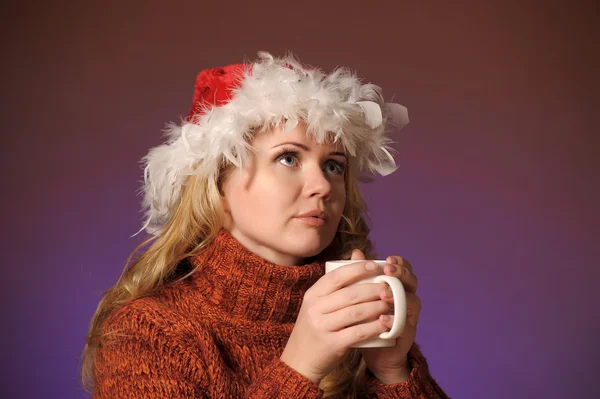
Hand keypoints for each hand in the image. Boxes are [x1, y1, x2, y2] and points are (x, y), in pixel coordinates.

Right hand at [280, 259, 392, 383]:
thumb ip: (335, 286)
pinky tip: (386, 323)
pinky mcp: (332, 344)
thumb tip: (358, 257)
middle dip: (373, 289)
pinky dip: (374, 327)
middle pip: (350, 294)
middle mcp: (315, 309)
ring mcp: (322, 327)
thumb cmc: (315, 328)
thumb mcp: (317, 305)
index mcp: (312, 295)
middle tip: (389, 287)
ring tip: (390, 303)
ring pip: (356, 312)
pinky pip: (358, 332)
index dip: (356, 269)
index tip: (374, 265)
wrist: (299, 361)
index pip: (336, 276)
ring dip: (376, 306)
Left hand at [353, 250, 420, 384]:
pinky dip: (395, 320)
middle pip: (412, 282)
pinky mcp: (406, 334)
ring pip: (413, 301)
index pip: (404, 270)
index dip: (400, 263)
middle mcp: (407, 300)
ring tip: (385, 293)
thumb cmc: (367, 319)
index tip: (388, 259)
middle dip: (402, 274)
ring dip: (400, 296)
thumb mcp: (361, 296)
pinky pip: (406, 325)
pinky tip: (384, 318)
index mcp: (397, 288)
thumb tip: (356, 252)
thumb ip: (361, 275)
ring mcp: (409, 317)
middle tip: (388, 270)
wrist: (373, 351)